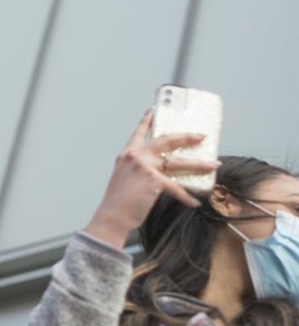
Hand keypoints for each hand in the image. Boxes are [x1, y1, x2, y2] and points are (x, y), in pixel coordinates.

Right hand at [84, 110, 219, 248]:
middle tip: (201, 136)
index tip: (154, 110)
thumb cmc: (118, 201)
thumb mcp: (125, 179)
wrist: (112, 216)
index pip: (139, 133)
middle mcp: (135, 156)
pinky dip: (187, 197)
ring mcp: (144, 166)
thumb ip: (140, 170)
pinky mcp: (154, 180)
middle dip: (186, 137)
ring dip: (199, 164)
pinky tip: (195, 202)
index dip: (147, 120)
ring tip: (214, 165)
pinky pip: (177, 188)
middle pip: (166, 140)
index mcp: (127, 155)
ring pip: (178, 162)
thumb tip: (163, 172)